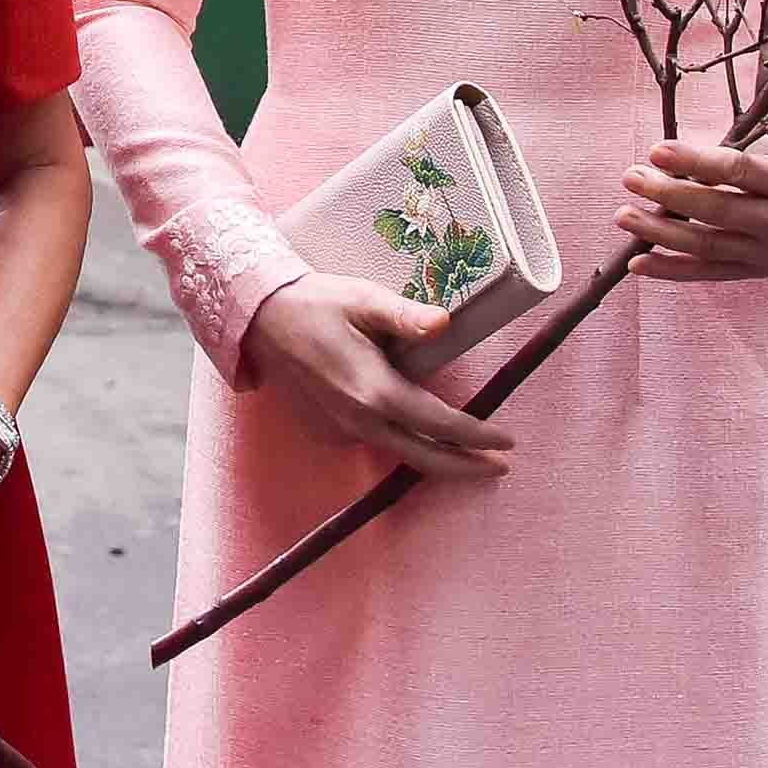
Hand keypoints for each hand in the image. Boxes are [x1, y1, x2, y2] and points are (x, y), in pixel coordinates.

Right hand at [239, 275, 514, 480]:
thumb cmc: (316, 303)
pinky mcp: (329, 432)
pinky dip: (401, 440)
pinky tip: (415, 428)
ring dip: (433, 454)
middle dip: (465, 467)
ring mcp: (341, 430)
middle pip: (423, 457)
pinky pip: (375, 441)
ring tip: (465, 450)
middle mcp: (359, 420)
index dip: (476, 436)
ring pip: (399, 451)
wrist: (260, 320)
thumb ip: (406, 316)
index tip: (507, 443)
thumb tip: (444, 323)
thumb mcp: (363, 299)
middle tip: (499, 467)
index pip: (439, 424)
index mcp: (375, 390)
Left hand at [617, 140, 767, 280]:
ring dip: (661, 232)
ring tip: (624, 215)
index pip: (738, 171)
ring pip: (709, 246)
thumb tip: (668, 164)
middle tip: (631, 178)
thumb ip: (729, 156)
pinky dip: (671, 270)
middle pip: (719, 211)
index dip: (695, 161)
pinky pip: (709, 274)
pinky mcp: (756, 273)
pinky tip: (638, 261)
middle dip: (669, 194)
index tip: (656, 151)